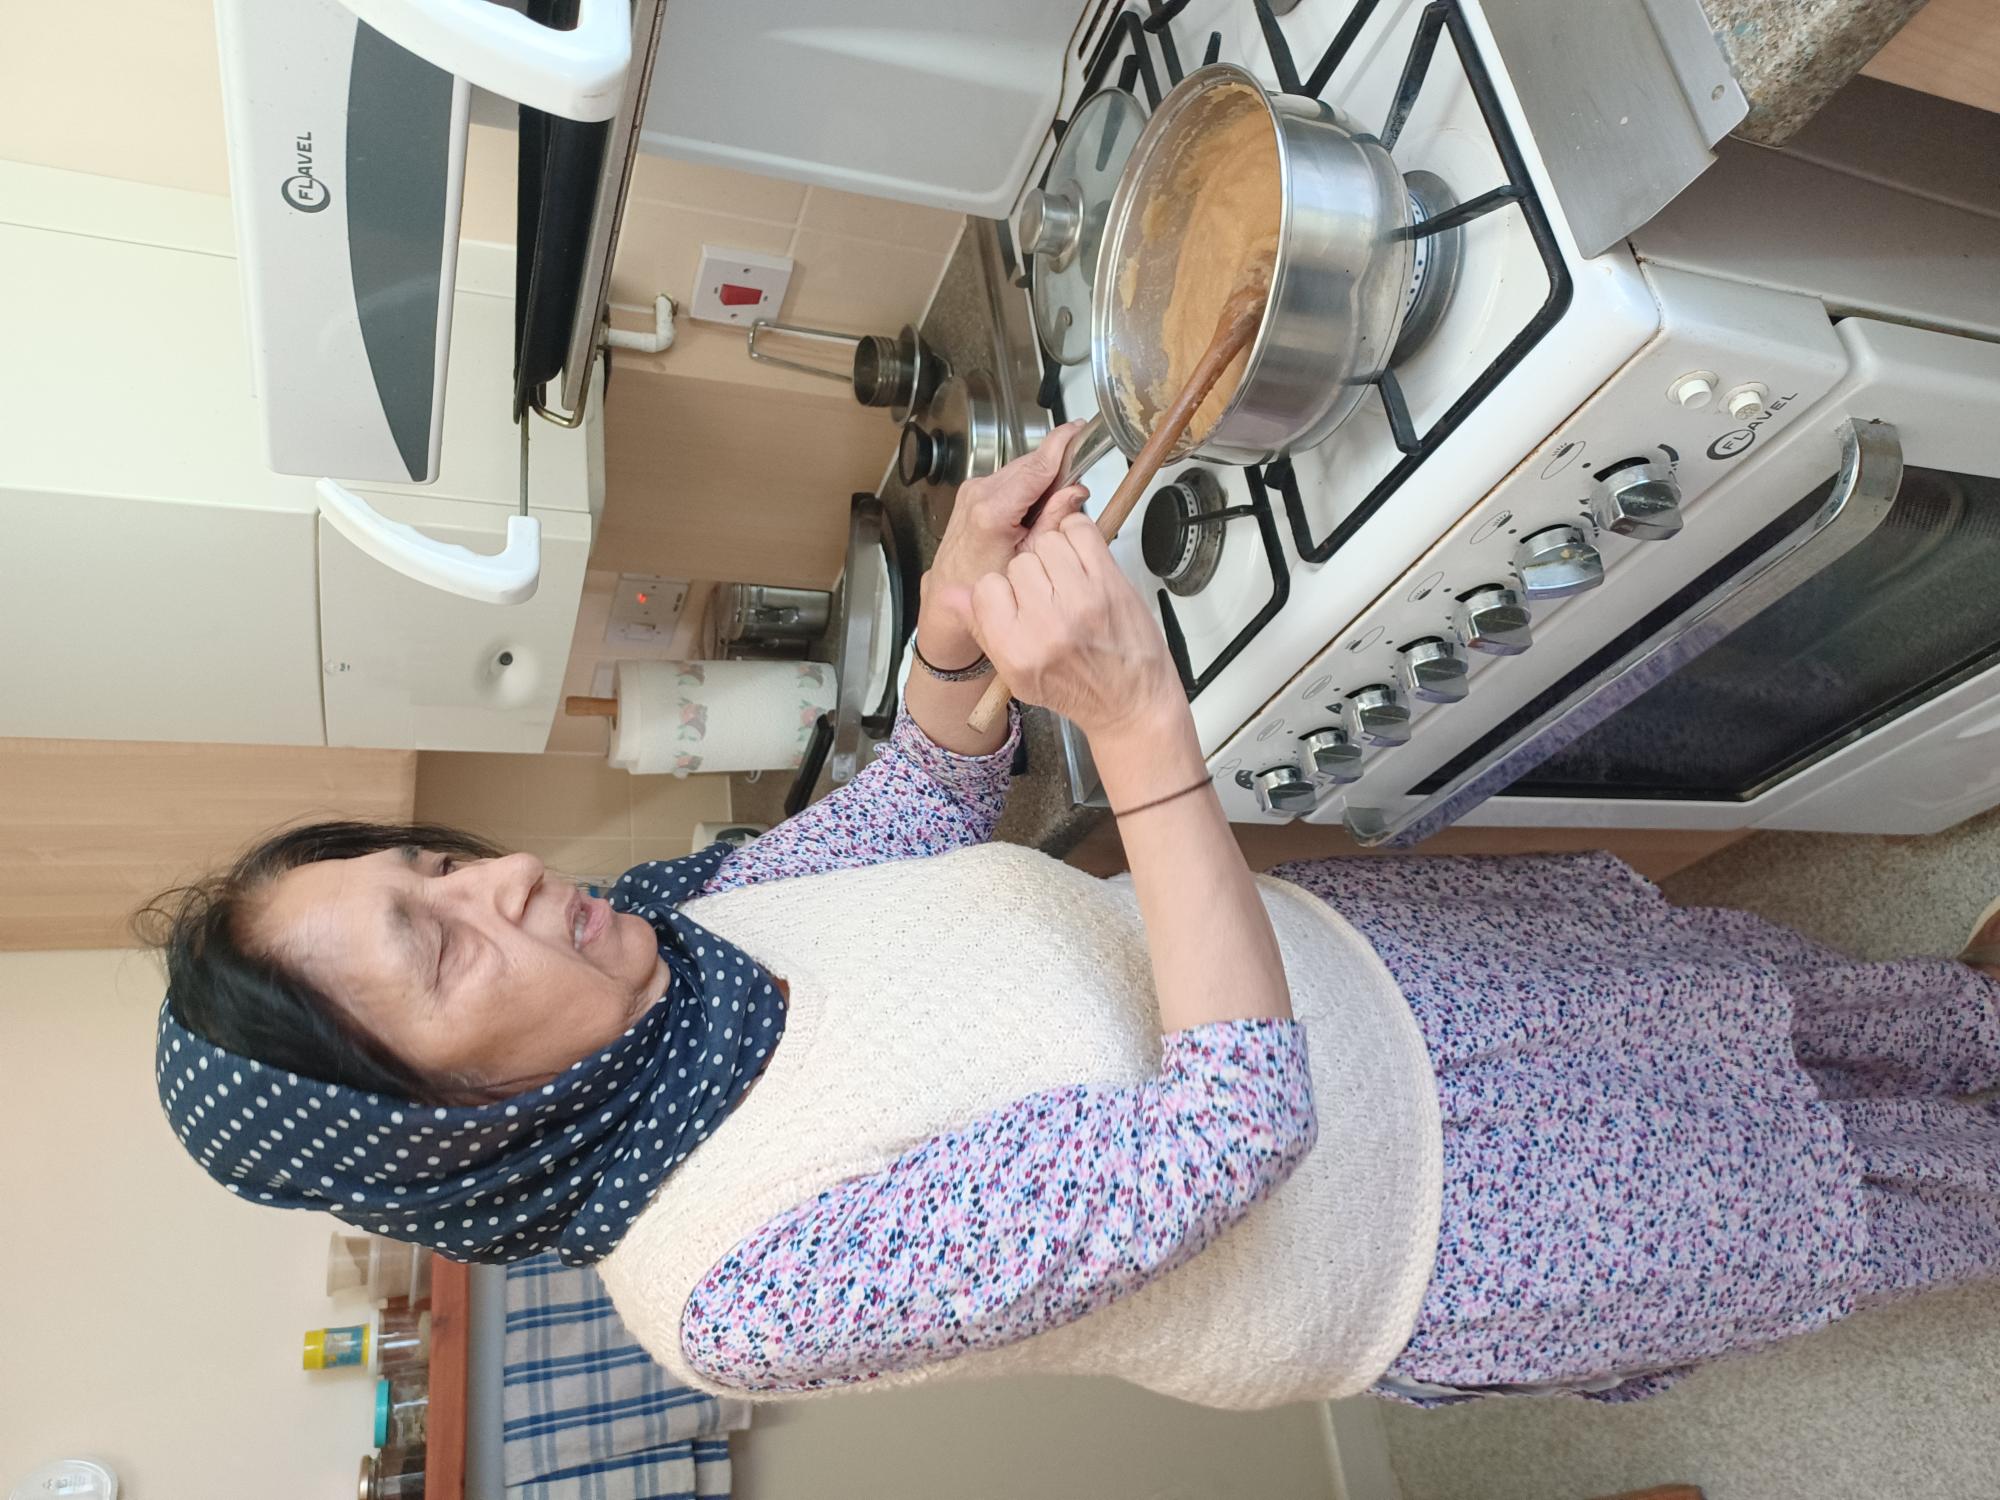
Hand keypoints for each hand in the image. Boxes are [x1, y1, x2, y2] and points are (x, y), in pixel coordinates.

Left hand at [919, 421, 1091, 659]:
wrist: (950, 590)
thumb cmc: (984, 582)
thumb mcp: (1029, 556)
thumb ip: (1054, 521)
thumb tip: (1076, 492)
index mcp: (993, 510)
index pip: (1035, 466)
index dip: (1060, 444)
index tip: (1077, 429)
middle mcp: (979, 494)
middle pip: (1030, 464)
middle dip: (1056, 467)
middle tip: (1078, 481)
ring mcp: (973, 490)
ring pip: (1020, 469)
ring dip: (1042, 478)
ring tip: (1053, 504)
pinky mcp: (973, 492)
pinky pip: (1008, 478)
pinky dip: (1026, 485)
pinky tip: (1033, 507)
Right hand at [956, 512, 1184, 742]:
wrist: (1131, 701)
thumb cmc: (1076, 689)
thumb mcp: (1015, 674)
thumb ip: (982, 628)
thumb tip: (949, 594)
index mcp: (1016, 649)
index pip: (986, 587)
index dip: (1001, 590)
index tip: (1017, 602)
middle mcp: (1046, 624)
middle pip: (1018, 563)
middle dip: (1031, 575)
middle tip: (1050, 598)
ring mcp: (1081, 600)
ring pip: (1047, 542)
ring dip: (1055, 555)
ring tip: (1068, 582)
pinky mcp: (1110, 582)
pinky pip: (1080, 530)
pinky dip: (1079, 537)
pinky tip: (1083, 562)